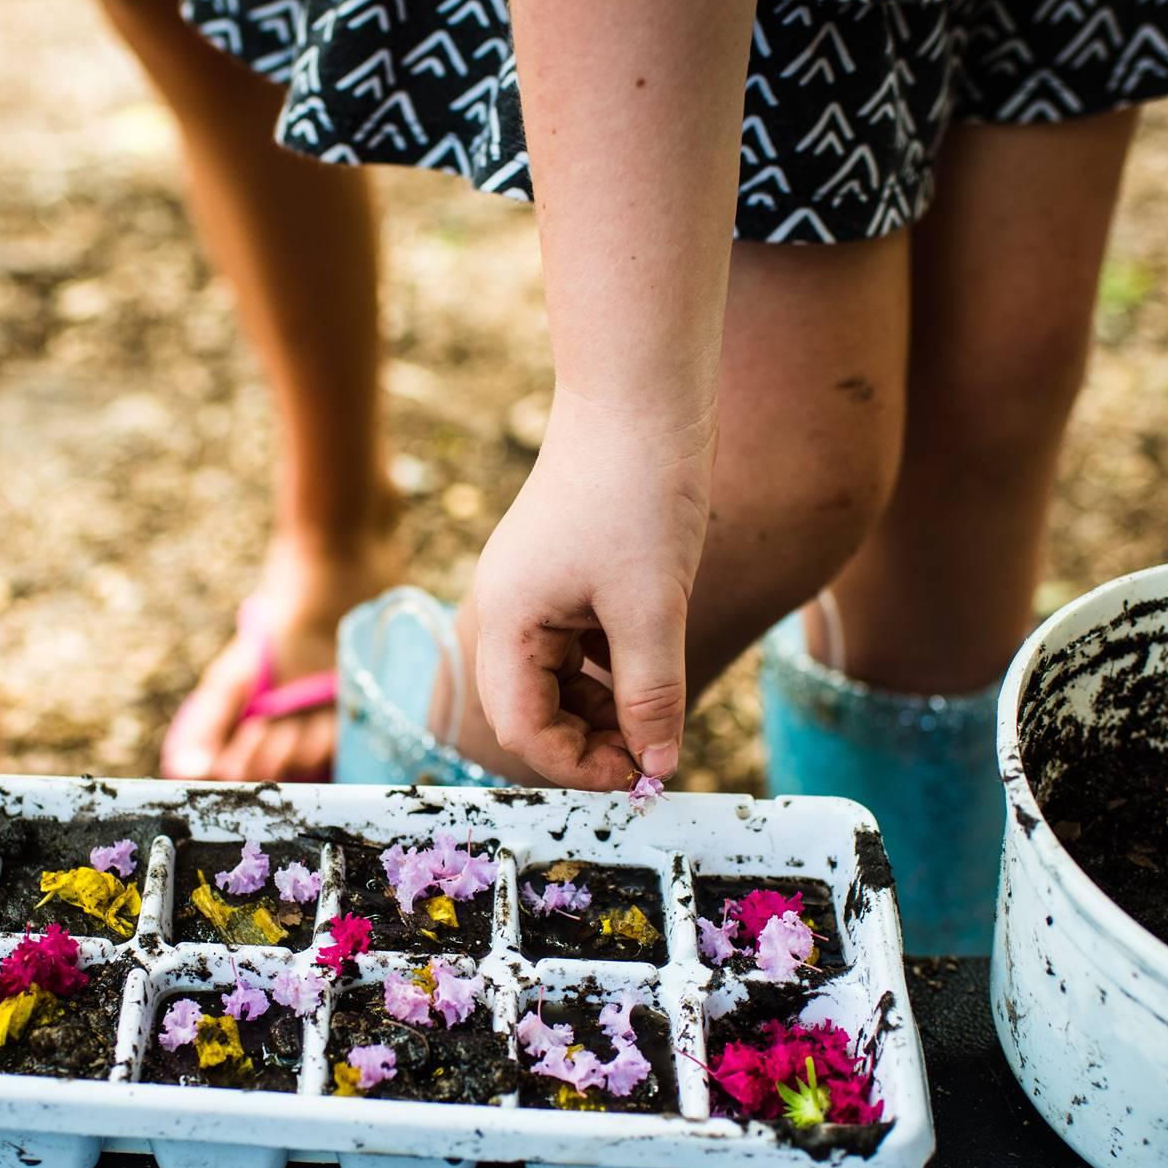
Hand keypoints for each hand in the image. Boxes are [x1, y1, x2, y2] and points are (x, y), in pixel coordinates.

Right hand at [469, 391, 713, 789]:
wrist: (642, 393)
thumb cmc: (637, 489)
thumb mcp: (652, 607)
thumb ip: (651, 693)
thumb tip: (658, 764)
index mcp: (507, 620)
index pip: (523, 727)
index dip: (578, 765)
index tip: (639, 774)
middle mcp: (508, 609)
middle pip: (532, 709)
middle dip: (588, 740)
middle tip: (652, 752)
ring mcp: (535, 590)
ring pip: (559, 679)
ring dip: (604, 707)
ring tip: (659, 710)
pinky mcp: (565, 572)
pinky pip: (578, 644)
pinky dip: (612, 667)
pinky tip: (652, 664)